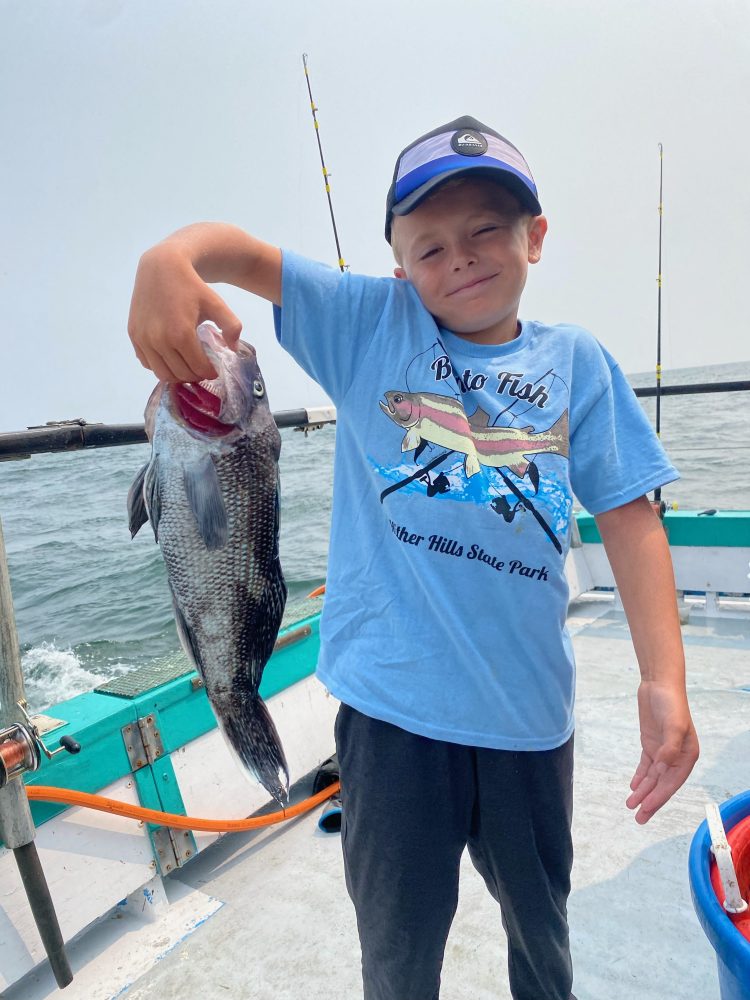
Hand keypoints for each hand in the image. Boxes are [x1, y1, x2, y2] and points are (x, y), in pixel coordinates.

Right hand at [128, 243, 241, 382]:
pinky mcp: (134, 335)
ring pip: (162, 373)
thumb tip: (233, 349)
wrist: (161, 267)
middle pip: (181, 374)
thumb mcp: (217, 303)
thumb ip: (232, 326)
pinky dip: (159, 365)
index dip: (209, 373)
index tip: (214, 370)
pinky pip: (147, 362)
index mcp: (181, 334)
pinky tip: (170, 356)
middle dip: (195, 375)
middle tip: (202, 369)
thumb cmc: (191, 286)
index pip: (198, 368)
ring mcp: (143, 339)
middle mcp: (159, 339)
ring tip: (187, 366)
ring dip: (177, 375)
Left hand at [626, 680, 698, 823]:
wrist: (659, 684)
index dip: (659, 796)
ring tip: (631, 807)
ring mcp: (663, 751)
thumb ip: (670, 747)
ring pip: (652, 778)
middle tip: (638, 818)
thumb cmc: (670, 703)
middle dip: (650, 801)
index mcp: (687, 755)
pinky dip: (640, 777)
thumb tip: (662, 768)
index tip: (646, 807)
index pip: (672, 782)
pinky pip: (646, 766)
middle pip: (662, 784)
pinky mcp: (651, 744)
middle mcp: (677, 756)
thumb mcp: (673, 725)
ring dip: (643, 792)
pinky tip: (633, 787)